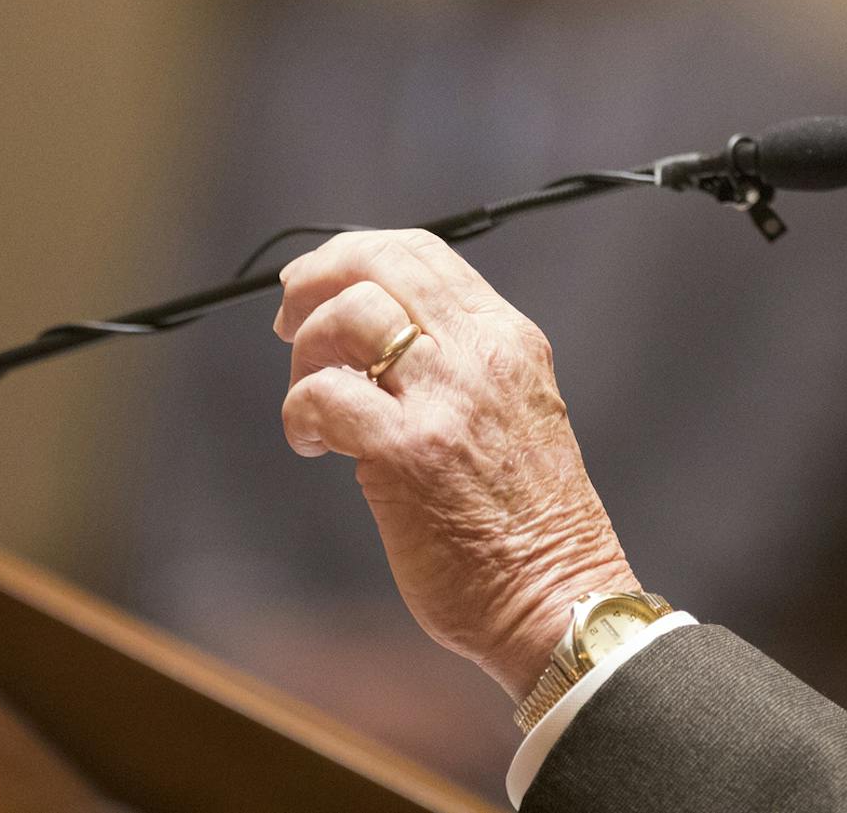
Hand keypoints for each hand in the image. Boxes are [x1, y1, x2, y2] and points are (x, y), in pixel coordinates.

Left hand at [273, 229, 640, 698]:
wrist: (558, 594)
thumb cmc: (528, 521)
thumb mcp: (513, 409)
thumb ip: (457, 366)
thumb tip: (372, 344)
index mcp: (509, 339)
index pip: (423, 252)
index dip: (355, 254)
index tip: (320, 286)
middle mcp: (482, 354)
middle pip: (382, 262)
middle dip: (317, 279)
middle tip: (288, 323)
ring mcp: (447, 400)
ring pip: (351, 315)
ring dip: (307, 352)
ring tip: (312, 402)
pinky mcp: (408, 453)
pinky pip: (325, 395)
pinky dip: (300, 413)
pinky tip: (314, 448)